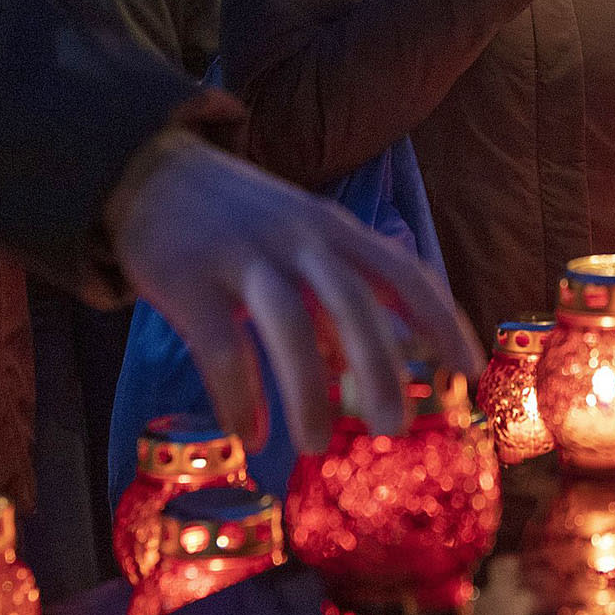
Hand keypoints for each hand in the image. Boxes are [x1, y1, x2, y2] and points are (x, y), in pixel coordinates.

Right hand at [105, 132, 483, 453]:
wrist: (147, 170)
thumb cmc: (236, 218)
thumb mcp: (299, 237)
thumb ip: (333, 292)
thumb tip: (368, 364)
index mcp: (333, 228)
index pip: (403, 271)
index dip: (441, 320)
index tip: (468, 370)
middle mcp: (296, 237)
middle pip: (352, 301)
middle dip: (381, 366)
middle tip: (397, 427)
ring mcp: (241, 255)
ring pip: (290, 325)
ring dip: (308, 391)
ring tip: (318, 444)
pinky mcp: (186, 279)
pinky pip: (221, 348)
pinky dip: (239, 398)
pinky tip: (249, 434)